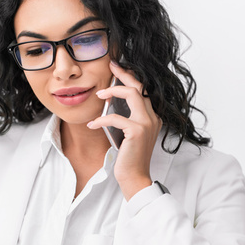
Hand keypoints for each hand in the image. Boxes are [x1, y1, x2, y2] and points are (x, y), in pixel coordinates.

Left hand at [87, 61, 162, 199]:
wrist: (135, 177)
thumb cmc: (129, 157)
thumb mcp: (127, 134)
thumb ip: (124, 117)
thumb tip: (108, 101)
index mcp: (152, 117)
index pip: (143, 91)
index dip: (130, 77)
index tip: (117, 68)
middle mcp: (152, 117)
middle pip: (139, 86)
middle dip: (123, 74)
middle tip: (110, 67)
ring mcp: (147, 123)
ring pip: (132, 94)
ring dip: (112, 91)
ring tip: (98, 95)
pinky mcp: (136, 131)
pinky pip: (115, 117)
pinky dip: (101, 119)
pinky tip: (92, 125)